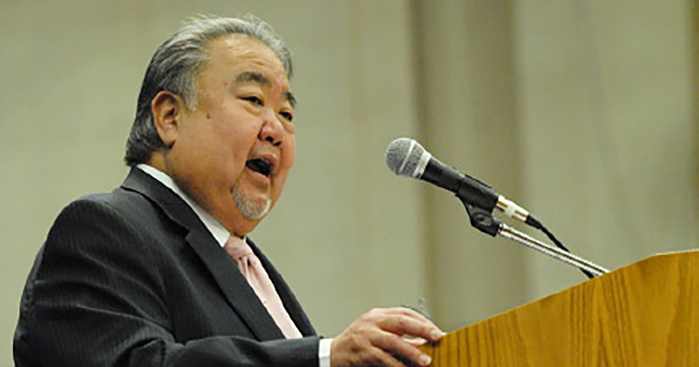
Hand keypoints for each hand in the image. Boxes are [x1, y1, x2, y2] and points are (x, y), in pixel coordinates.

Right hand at [330, 307, 444, 366]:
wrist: (332, 354)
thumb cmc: (358, 344)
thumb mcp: (376, 333)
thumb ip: (397, 335)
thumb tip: (424, 343)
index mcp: (377, 315)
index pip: (404, 313)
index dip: (422, 321)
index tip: (436, 331)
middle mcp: (372, 322)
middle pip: (401, 322)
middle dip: (422, 329)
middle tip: (437, 337)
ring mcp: (366, 336)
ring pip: (393, 341)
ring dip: (412, 352)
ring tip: (425, 361)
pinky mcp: (362, 352)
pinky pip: (383, 359)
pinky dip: (397, 365)